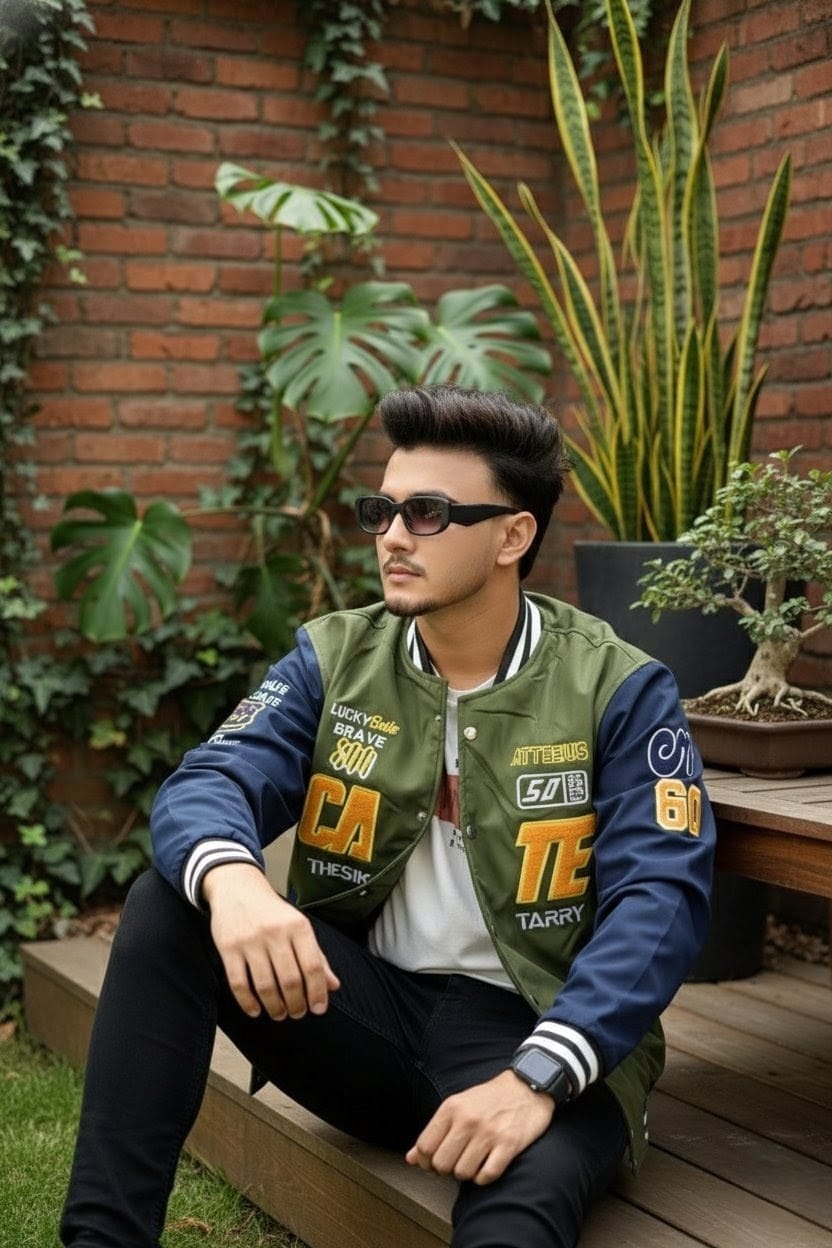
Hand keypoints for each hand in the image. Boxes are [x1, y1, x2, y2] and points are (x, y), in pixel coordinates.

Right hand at [202, 862, 339, 1021]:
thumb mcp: (298, 926)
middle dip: (296, 1004)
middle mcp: (275, 932)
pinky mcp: (228, 948)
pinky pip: (238, 983)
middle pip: (290, 980)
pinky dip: (248, 1002)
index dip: (317, 992)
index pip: (313, 966)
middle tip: (297, 1013)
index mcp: (298, 926)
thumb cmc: (272, 911)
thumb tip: (333, 986)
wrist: (237, 887)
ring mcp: (250, 941)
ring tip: (280, 1014)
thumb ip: (316, 956)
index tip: (318, 1008)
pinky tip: (255, 1010)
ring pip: (265, 986)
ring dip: (275, 1007)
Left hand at [405, 1068, 554, 1184]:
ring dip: (467, 1173)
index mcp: (452, 1108)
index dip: (426, 1162)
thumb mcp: (458, 1105)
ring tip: (474, 1161)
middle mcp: (468, 1120)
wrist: (527, 1085)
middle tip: (457, 1161)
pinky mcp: (509, 1145)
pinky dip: (484, 1177)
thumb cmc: (490, 1098)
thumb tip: (411, 1158)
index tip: (435, 1162)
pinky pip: (487, 1176)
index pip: (425, 1147)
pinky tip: (488, 1165)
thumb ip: (434, 1132)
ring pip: (463, 1173)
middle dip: (446, 1170)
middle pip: (441, 1164)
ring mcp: (488, 1133)